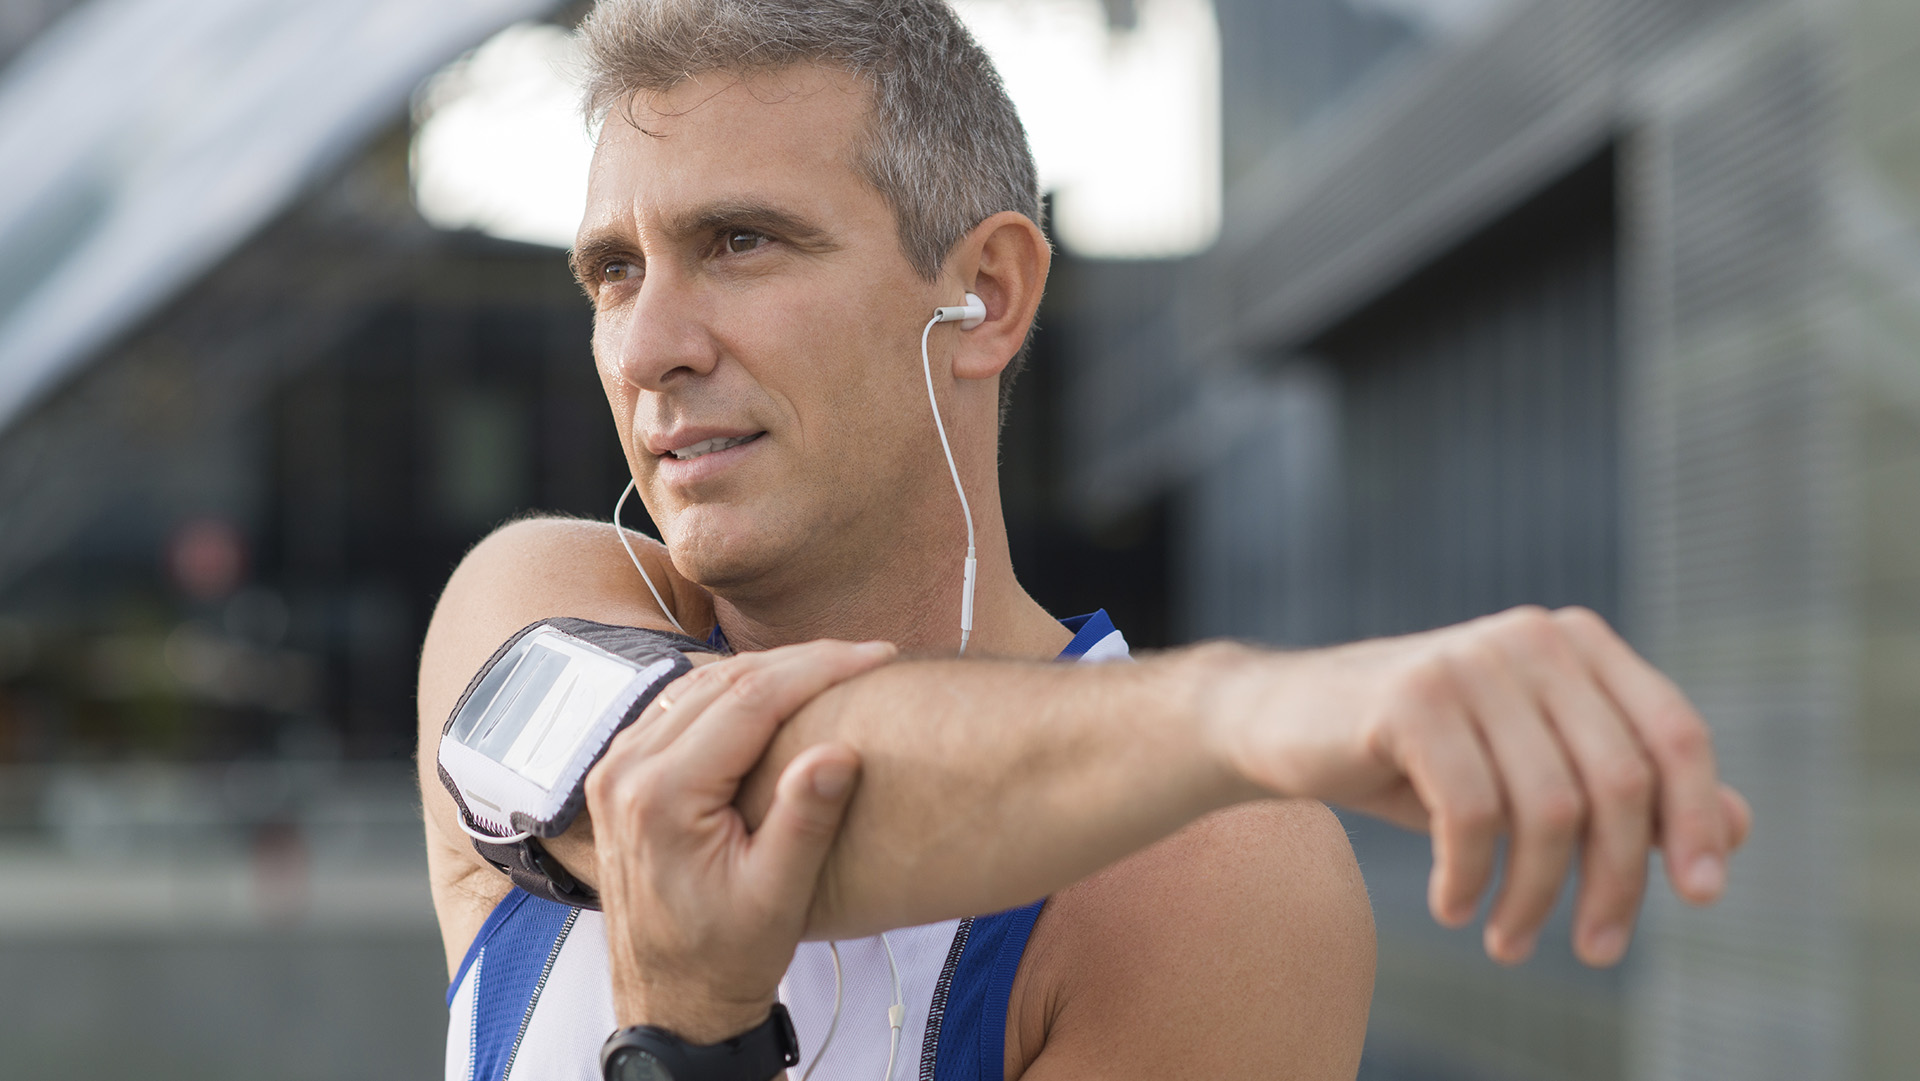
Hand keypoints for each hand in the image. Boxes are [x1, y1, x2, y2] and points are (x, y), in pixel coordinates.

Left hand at [584, 638, 896, 1040]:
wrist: (671, 999)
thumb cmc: (727, 957)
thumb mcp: (777, 896)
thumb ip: (804, 821)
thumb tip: (839, 750)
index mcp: (661, 796)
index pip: (749, 699)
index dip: (818, 669)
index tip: (875, 656)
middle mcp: (626, 770)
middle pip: (723, 680)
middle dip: (800, 661)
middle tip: (864, 654)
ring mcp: (615, 768)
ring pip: (698, 685)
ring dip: (766, 669)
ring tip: (831, 666)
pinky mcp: (620, 774)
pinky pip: (679, 707)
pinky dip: (732, 690)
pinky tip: (776, 692)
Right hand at [1205, 605, 1751, 966]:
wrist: (1284, 721)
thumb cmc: (1421, 754)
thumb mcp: (1531, 771)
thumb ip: (1628, 789)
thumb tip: (1741, 830)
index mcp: (1577, 643)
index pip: (1674, 732)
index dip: (1698, 818)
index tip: (1698, 896)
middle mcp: (1533, 638)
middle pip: (1617, 781)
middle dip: (1613, 883)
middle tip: (1593, 950)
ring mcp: (1471, 660)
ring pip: (1547, 809)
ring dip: (1533, 897)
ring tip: (1509, 941)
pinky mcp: (1413, 697)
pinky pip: (1472, 813)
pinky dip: (1469, 878)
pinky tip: (1451, 904)